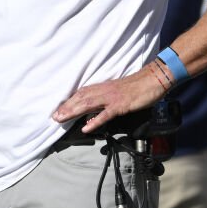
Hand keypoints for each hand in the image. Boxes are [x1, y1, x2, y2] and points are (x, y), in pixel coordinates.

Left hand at [53, 65, 167, 133]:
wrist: (153, 79)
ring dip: (74, 112)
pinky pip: (106, 114)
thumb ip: (107, 98)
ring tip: (62, 119)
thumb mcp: (118, 90)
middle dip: (66, 107)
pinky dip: (95, 121)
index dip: (69, 101)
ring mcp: (112, 98)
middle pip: (81, 98)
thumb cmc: (137, 86)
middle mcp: (104, 91)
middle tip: (54, 117)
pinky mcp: (121, 105)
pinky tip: (86, 128)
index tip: (58, 109)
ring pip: (88, 104)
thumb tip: (97, 109)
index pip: (82, 93)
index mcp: (103, 87)